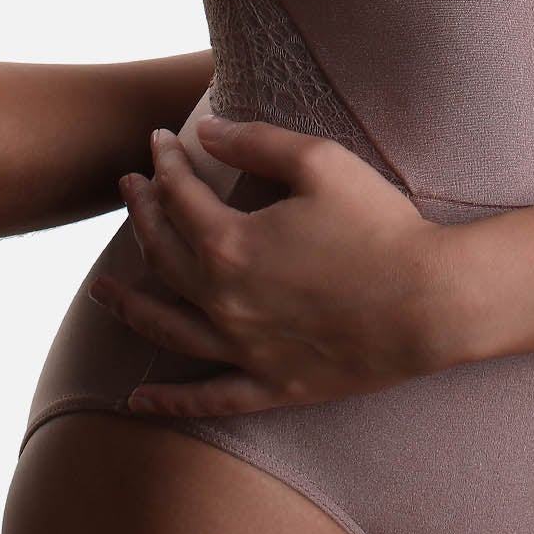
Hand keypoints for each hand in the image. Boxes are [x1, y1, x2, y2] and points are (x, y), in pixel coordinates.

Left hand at [90, 115, 457, 417]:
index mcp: (230, 243)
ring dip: (128, 306)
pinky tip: (138, 399)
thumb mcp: (320, 162)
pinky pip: (207, 398)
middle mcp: (223, 300)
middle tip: (130, 189)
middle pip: (162, 255)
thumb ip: (255, 142)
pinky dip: (170, 401)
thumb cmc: (382, 225)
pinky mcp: (271, 385)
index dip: (164, 164)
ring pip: (167, 327)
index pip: (178, 196)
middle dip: (141, 215)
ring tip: (101, 291)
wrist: (432, 302)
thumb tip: (205, 131)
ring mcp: (243, 349)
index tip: (160, 140)